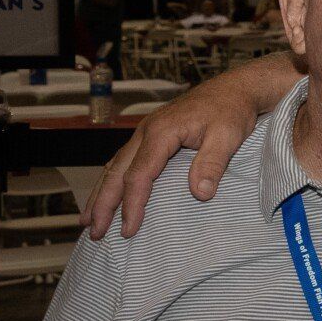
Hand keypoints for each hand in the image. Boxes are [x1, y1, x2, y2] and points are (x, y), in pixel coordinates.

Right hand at [82, 81, 259, 238]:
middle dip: (103, 204)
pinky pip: (124, 160)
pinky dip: (111, 180)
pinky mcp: (151, 135)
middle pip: (116, 172)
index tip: (129, 229)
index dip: (132, 204)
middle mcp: (146, 131)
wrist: (234, 89)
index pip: (139, 175)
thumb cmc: (231, 111)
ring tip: (87, 220)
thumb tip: (200, 194)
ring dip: (100, 193)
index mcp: (160, 132)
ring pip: (114, 166)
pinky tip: (106, 193)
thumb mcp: (228, 136)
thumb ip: (212, 164)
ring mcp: (146, 132)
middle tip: (94, 231)